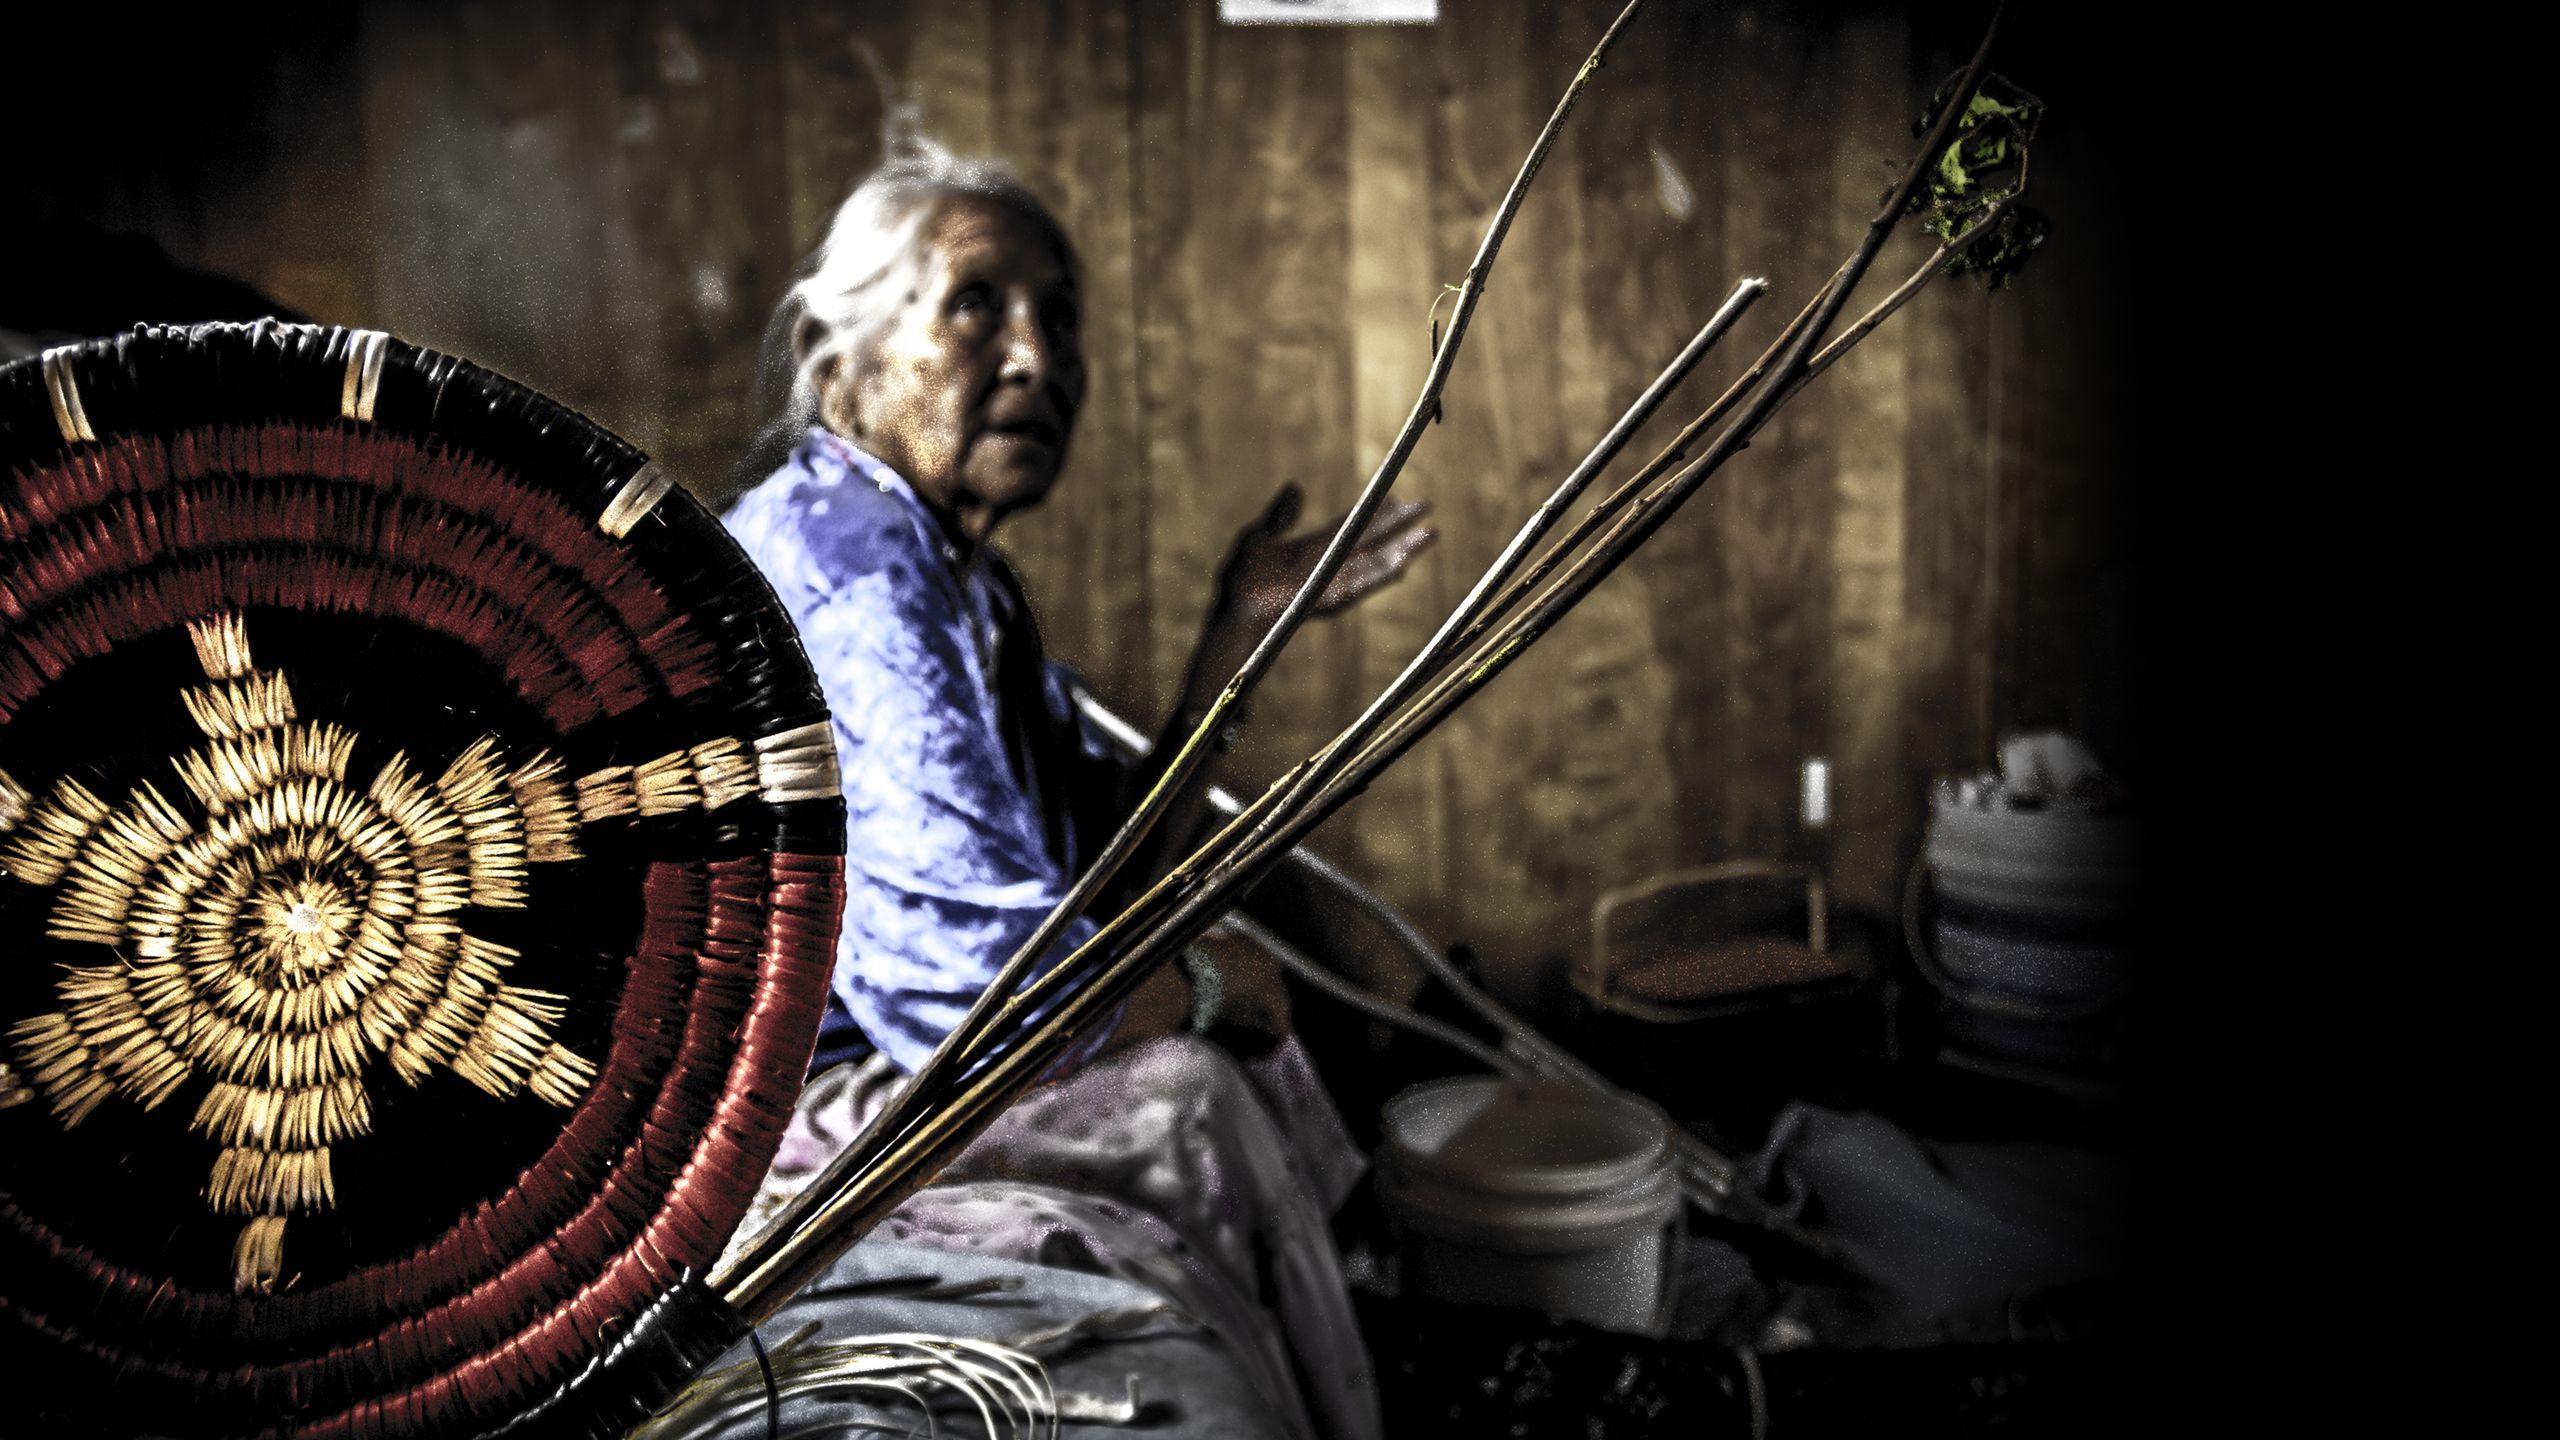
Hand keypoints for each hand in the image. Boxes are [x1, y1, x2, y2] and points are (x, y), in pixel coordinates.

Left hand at [1214, 483, 1435, 625]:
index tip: (1399, 497)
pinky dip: (1380, 576)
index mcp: (1315, 547)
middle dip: (1399, 524)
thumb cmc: (1241, 579)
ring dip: (1402, 549)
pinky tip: (1403, 566)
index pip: (1354, 525)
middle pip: (1372, 539)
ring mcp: (1332, 580)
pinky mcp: (1329, 597)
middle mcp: (1330, 563)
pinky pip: (1360, 585)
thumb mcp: (1259, 537)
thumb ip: (1279, 516)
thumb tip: (1294, 488)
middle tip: (1427, 507)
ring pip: (1374, 562)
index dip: (1377, 512)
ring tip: (1429, 535)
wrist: (1236, 608)